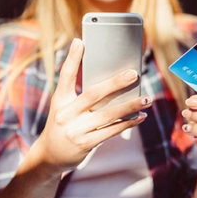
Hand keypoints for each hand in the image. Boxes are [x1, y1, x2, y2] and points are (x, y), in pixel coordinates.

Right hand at [35, 38, 150, 173]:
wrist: (49, 156)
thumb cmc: (63, 125)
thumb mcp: (65, 108)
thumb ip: (82, 96)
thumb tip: (114, 83)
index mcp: (59, 100)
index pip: (66, 76)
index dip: (72, 58)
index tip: (80, 41)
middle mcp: (65, 114)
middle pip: (93, 94)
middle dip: (115, 83)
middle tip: (134, 73)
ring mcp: (75, 130)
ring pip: (108, 114)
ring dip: (130, 105)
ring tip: (147, 98)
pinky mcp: (85, 143)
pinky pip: (111, 130)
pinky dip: (128, 123)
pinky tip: (141, 116)